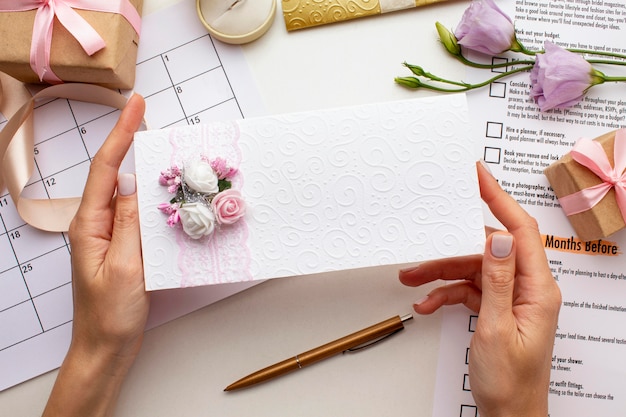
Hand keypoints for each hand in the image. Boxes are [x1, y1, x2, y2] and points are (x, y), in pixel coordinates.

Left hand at [44, 94, 148, 416]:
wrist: (106, 347)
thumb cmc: (108, 314)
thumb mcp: (123, 268)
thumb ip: (130, 225)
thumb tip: (138, 187)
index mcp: (89, 225)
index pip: (104, 169)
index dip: (120, 134)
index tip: (135, 106)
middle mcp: (98, 224)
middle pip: (116, 175)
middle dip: (135, 146)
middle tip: (160, 126)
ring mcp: (112, 235)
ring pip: (132, 195)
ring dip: (151, 177)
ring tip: (173, 162)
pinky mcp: (126, 247)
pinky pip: (141, 216)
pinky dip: (157, 203)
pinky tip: (172, 201)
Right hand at [399, 162, 560, 416]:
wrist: (508, 413)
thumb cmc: (510, 381)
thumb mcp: (497, 328)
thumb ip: (497, 280)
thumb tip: (497, 238)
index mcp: (538, 289)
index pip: (521, 231)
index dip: (499, 198)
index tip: (478, 175)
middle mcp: (527, 288)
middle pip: (486, 250)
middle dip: (449, 250)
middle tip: (422, 246)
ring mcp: (511, 298)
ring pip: (472, 269)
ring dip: (441, 274)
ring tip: (412, 280)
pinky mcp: (497, 307)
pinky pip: (468, 288)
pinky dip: (446, 293)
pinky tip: (427, 303)